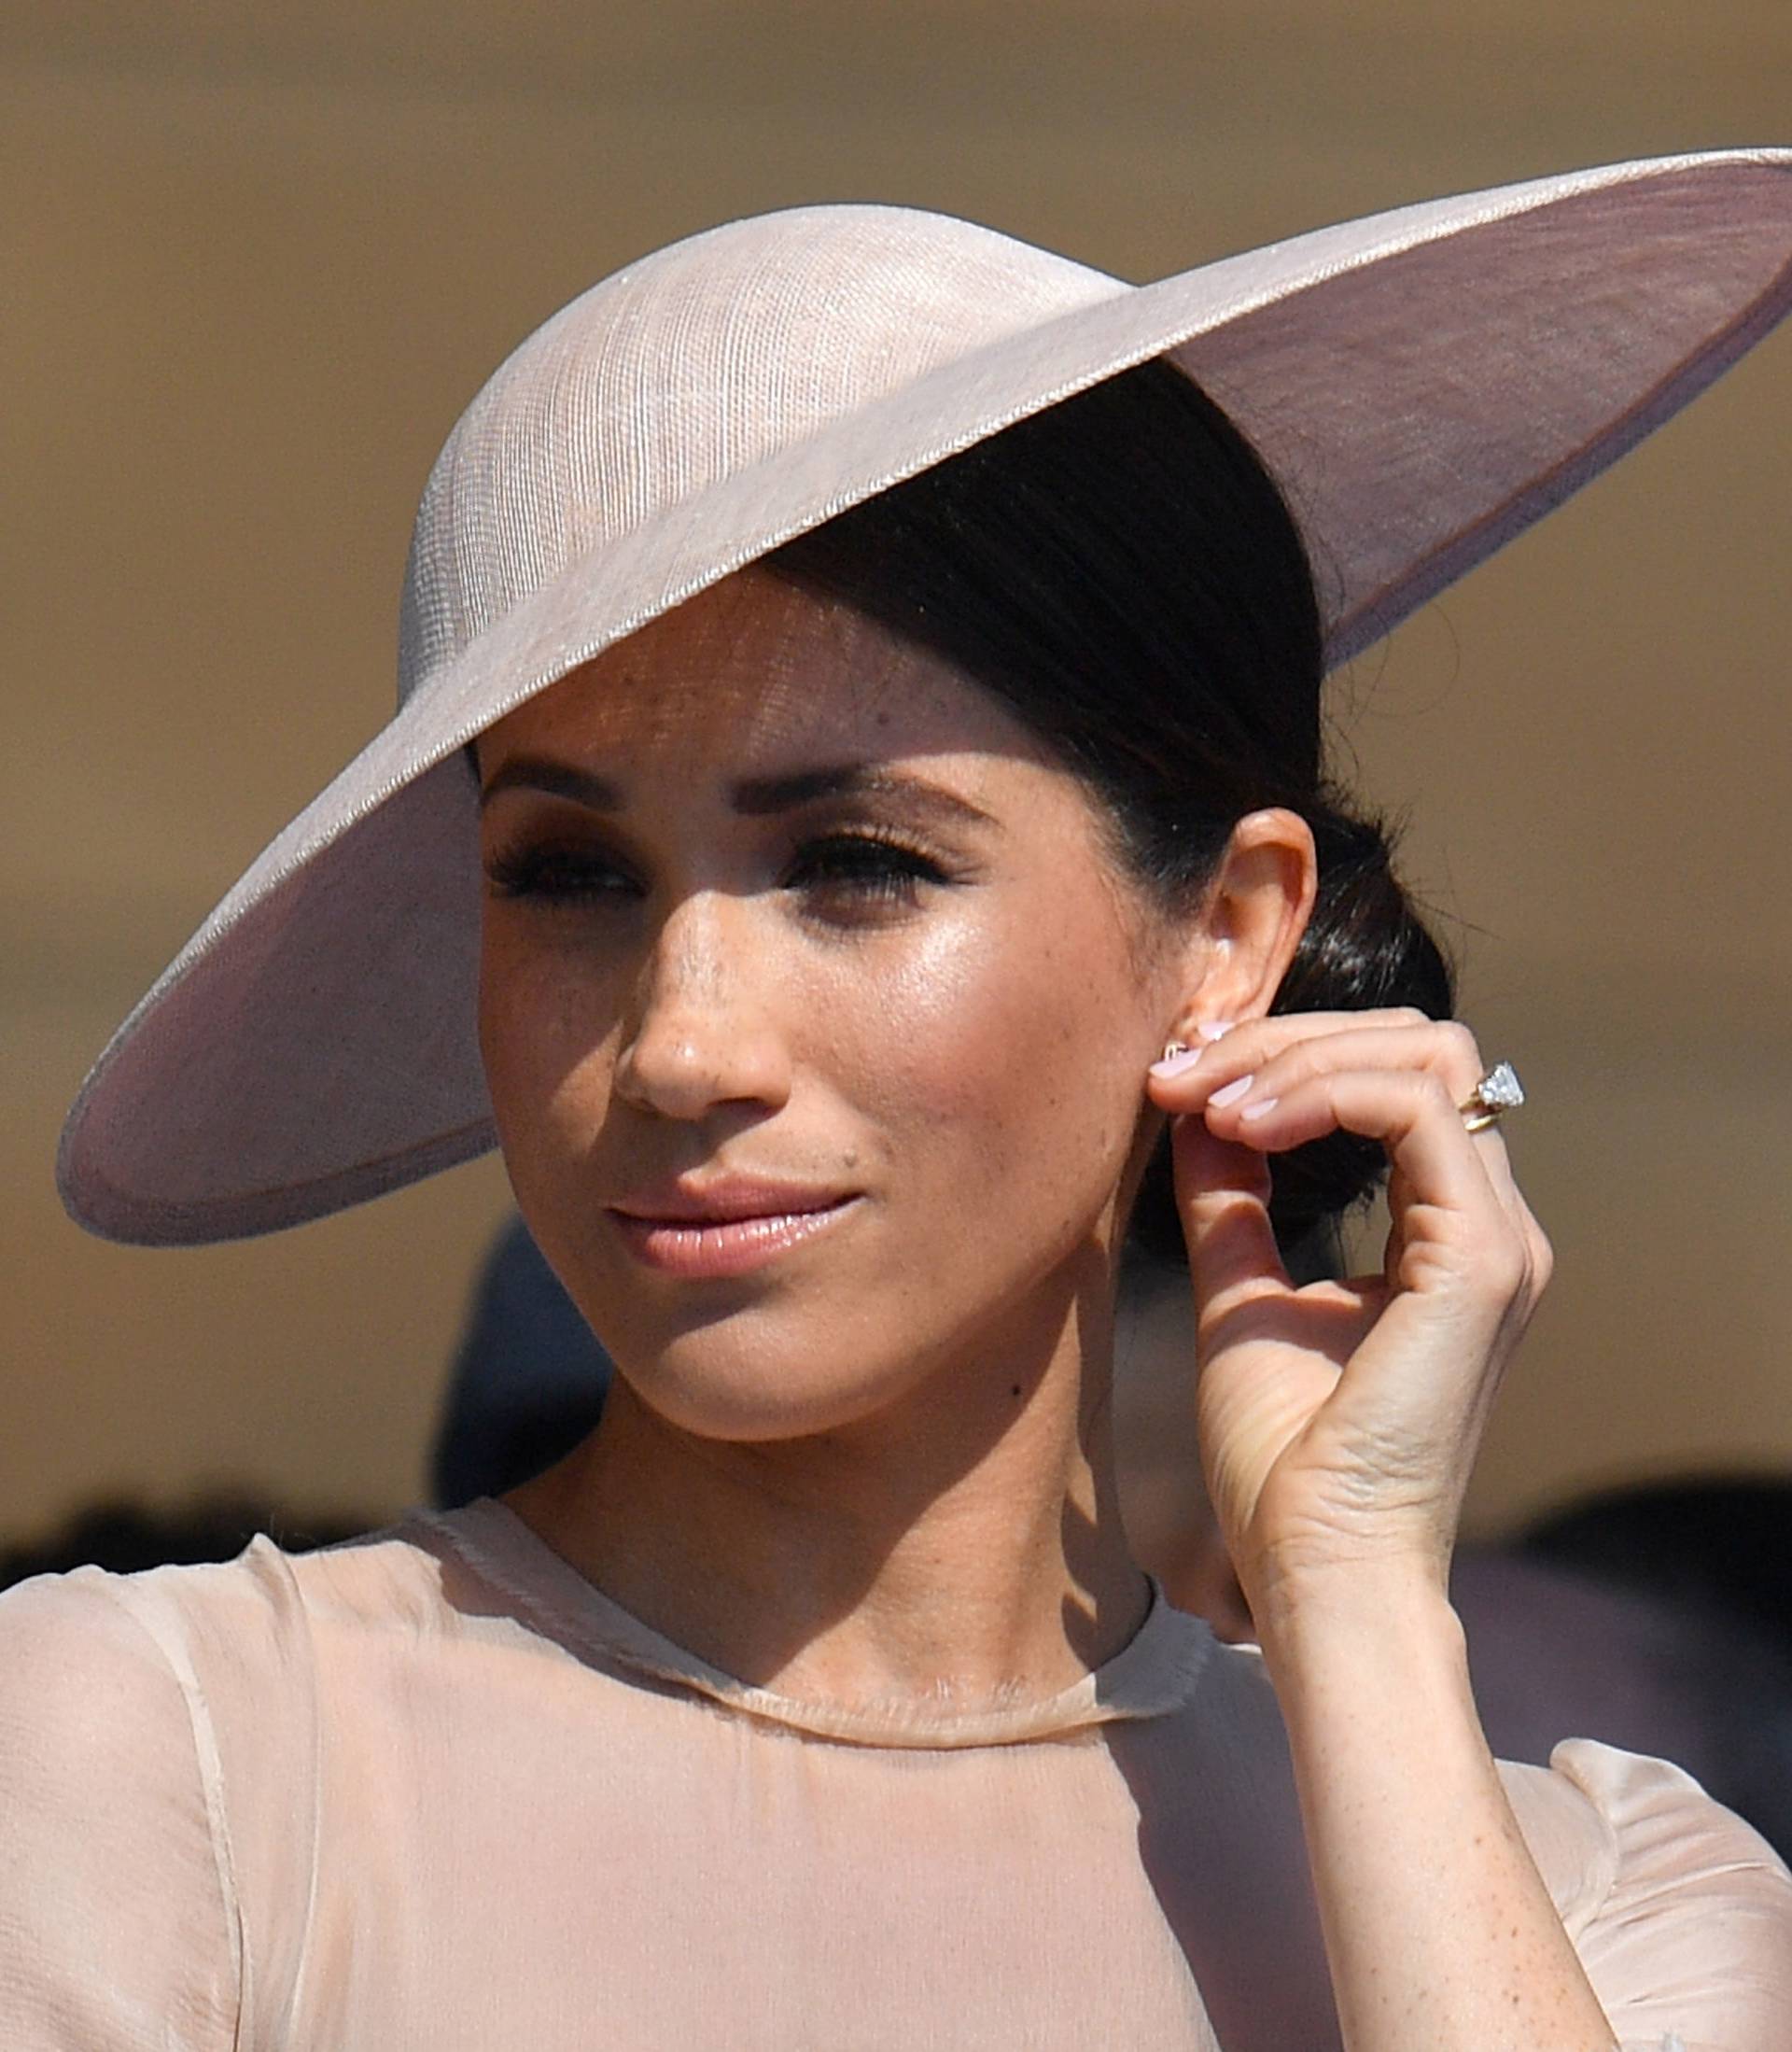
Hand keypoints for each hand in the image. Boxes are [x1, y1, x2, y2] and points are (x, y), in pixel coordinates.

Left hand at [1145, 1010, 1550, 1621]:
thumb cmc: (1284, 1460)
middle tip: (1182, 1073)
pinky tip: (1241, 1128)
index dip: (1285, 1055)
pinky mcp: (1480, 1260)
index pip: (1395, 1078)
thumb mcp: (1241, 1297)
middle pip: (1417, 1046)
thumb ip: (1232, 1201)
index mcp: (1446, 1234)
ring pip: (1422, 1058)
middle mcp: (1488, 1225)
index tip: (1177, 1080)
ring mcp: (1495, 1240)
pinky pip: (1415, 1109)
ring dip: (1294, 1058)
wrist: (1316, 1565)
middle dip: (1287, 1039)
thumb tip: (1197, 1109)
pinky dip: (1320, 1094)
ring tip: (1204, 1101)